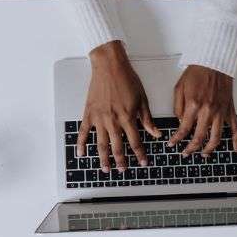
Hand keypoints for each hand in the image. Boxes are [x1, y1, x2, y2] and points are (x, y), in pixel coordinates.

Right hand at [76, 41, 160, 172]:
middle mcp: (113, 120)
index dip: (140, 154)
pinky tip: (81, 154)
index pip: (135, 142)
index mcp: (128, 117)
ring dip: (103, 158)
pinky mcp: (89, 113)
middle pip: (117, 147)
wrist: (109, 66)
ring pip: (101, 144)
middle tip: (123, 170)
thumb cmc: (126, 79)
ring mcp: (99, 118)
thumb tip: (156, 134)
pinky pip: (83, 132)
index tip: (143, 162)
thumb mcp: (142, 99)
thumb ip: (147, 119)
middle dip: (121, 161)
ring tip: (105, 169)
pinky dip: (81, 144)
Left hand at [168, 65, 236, 156]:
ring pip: (216, 137)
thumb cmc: (197, 72)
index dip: (176, 140)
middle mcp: (208, 111)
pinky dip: (236, 140)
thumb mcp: (179, 88)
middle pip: (199, 138)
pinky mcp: (229, 110)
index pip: (183, 129)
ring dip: (209, 149)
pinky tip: (234, 148)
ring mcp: (220, 112)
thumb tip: (180, 122)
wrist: (214, 62)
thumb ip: (178, 107)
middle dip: (191, 149)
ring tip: (204, 154)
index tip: (173, 144)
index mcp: (194, 105)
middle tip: (186, 153)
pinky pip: (234, 127)